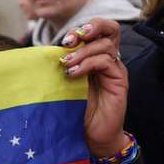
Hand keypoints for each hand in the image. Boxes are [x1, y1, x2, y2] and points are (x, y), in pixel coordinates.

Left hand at [59, 18, 128, 158]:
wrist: (92, 135)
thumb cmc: (77, 109)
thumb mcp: (65, 82)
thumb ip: (63, 65)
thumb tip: (43, 51)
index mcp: (96, 56)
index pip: (97, 29)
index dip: (82, 28)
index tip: (64, 40)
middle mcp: (109, 59)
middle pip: (110, 28)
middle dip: (89, 28)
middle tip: (70, 41)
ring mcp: (115, 69)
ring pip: (105, 45)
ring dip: (82, 51)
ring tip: (66, 64)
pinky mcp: (120, 81)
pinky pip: (107, 61)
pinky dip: (88, 64)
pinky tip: (74, 73)